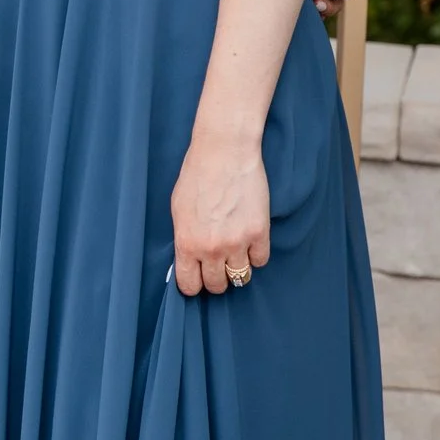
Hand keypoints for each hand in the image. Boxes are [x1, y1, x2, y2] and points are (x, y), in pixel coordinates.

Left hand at [169, 132, 269, 296]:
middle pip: (217, 285)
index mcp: (187, 243)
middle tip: (216, 265)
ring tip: (233, 253)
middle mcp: (212, 248)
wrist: (224, 154)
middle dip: (216, 278)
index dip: (193, 284)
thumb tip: (187, 260)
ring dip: (236, 268)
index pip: (189, 285)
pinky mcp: (259, 233)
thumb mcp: (179, 211)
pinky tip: (249, 241)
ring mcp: (238, 242)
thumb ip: (184, 239)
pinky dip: (255, 254)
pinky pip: (260, 260)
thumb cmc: (197, 177)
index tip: (197, 278)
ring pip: (240, 277)